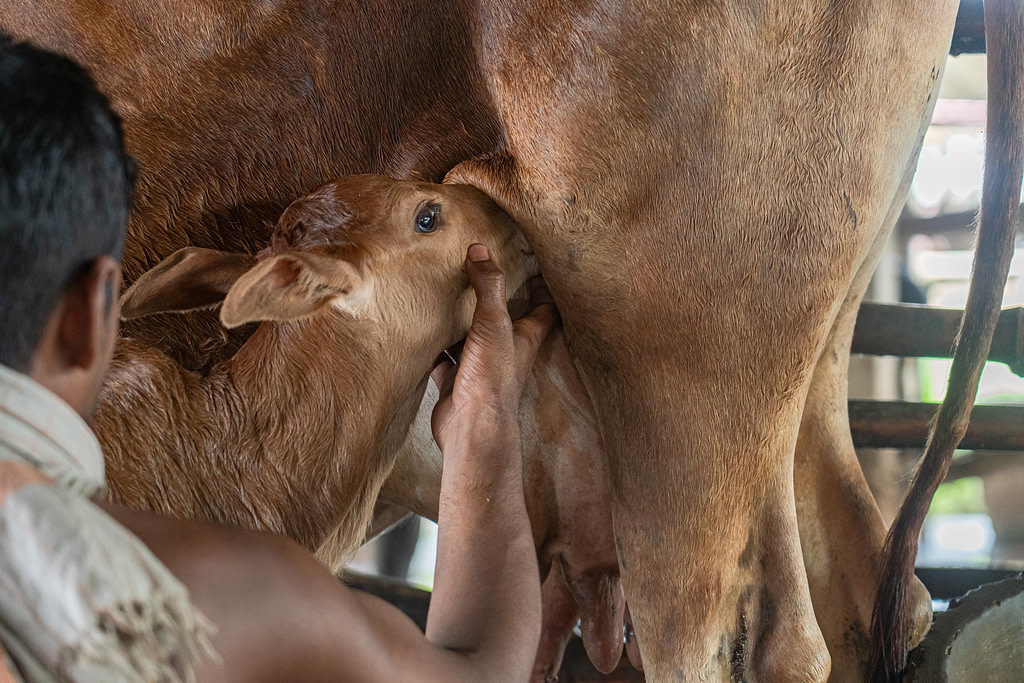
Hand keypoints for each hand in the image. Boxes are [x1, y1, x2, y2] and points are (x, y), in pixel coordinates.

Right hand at [430, 244, 556, 454]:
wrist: (470, 428)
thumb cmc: (491, 379)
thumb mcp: (493, 324)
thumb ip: (488, 287)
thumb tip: (481, 250)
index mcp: (523, 338)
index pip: (543, 310)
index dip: (543, 290)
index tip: (537, 270)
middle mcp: (505, 352)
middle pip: (504, 321)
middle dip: (496, 300)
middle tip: (483, 275)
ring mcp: (479, 368)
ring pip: (470, 338)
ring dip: (461, 322)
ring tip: (447, 296)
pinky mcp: (456, 381)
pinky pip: (443, 358)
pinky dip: (435, 346)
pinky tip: (423, 332)